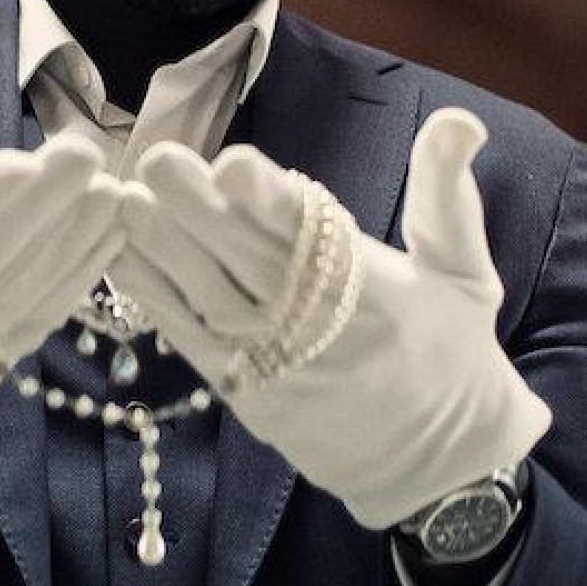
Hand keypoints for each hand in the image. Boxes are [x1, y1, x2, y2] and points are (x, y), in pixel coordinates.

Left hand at [115, 108, 550, 528]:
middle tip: (155, 161)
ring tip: (123, 200)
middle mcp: (317, 326)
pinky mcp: (244, 392)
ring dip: (163, 249)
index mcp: (373, 289)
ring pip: (210, 298)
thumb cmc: (453, 354)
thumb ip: (448, 196)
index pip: (311, 235)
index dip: (270, 200)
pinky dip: (154, 299)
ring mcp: (275, 362)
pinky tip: (120, 256)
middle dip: (198, 210)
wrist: (438, 466)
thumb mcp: (466, 273)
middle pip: (247, 259)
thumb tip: (458, 119)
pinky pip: (192, 340)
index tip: (232, 164)